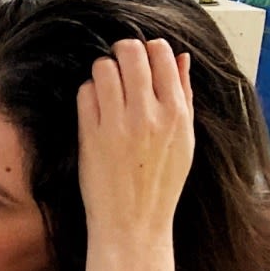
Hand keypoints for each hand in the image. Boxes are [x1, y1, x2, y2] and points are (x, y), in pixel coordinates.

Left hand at [77, 38, 193, 270]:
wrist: (133, 222)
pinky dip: (88, 93)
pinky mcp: (90, 134)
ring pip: (103, 68)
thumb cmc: (161, 182)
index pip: (161, 54)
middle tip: (118, 63)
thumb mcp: (185, 139)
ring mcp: (117, 124)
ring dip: (102, 71)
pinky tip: (94, 108)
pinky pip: (84, 93)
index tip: (142, 57)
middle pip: (130, 52)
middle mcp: (148, 114)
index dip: (148, 48)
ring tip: (106, 87)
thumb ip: (184, 95)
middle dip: (122, 51)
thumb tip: (180, 58)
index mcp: (176, 113)